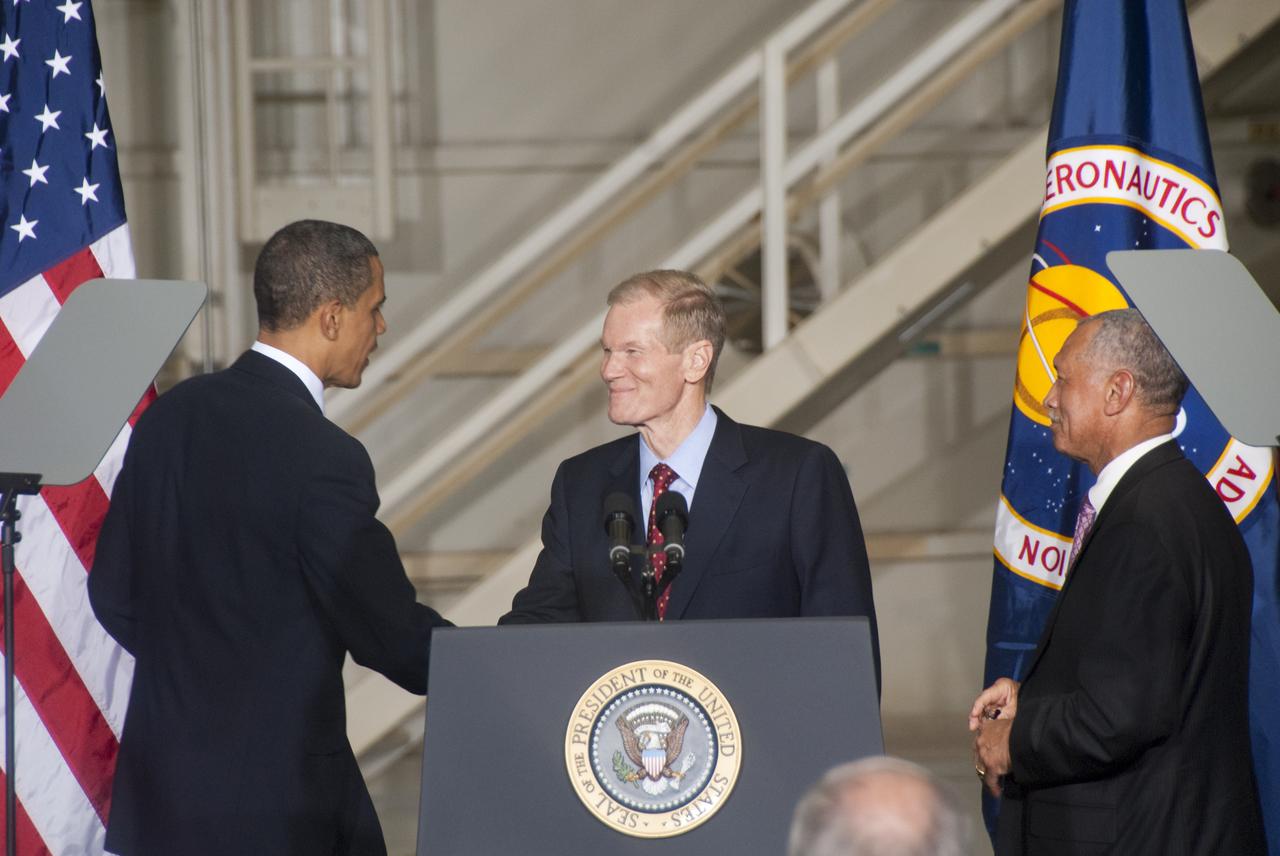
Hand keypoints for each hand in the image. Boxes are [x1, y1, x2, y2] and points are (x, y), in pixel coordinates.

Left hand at [969, 678, 1018, 796]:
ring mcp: (984, 754)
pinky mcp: (991, 766)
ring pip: (982, 767)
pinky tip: (996, 792)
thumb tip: (1009, 733)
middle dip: (983, 761)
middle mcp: (981, 740)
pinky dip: (993, 787)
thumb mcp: (1009, 724)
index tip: (989, 751)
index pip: (982, 738)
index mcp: (986, 727)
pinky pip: (990, 780)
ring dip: (987, 774)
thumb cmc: (1020, 729)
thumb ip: (1004, 729)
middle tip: (989, 767)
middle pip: (979, 754)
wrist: (1023, 736)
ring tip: (992, 780)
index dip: (985, 746)